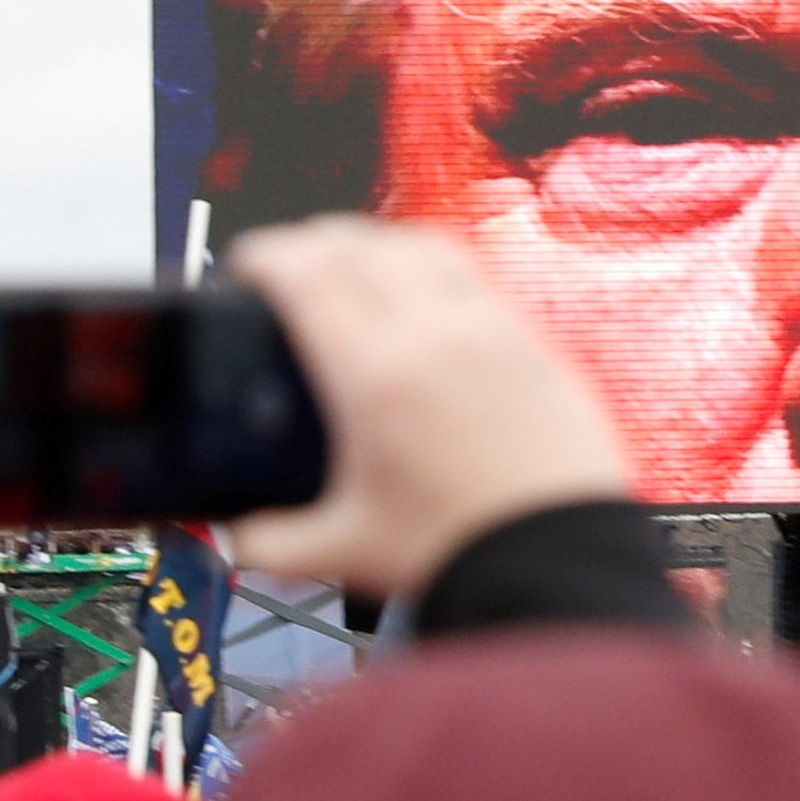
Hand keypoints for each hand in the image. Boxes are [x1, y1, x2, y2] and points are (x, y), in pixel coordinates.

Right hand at [226, 219, 637, 599]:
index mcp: (376, 377)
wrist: (559, 560)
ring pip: (423, 248)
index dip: (267, 254)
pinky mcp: (535, 344)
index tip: (247, 260)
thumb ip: (273, 542)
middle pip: (361, 248)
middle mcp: (436, 336)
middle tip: (289, 260)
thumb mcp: (344, 549)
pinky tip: (426, 290)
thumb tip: (240, 537)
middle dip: (312, 241)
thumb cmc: (465, 551)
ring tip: (353, 261)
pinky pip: (477, 275)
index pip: (308, 277)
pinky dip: (434, 264)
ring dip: (375, 242)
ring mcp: (493, 332)